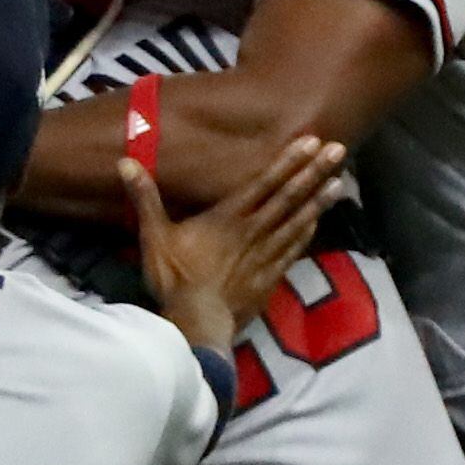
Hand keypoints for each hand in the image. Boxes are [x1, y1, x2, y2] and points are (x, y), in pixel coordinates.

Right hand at [130, 135, 349, 348]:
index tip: (311, 141)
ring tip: (339, 181)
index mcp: (227, 218)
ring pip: (297, 221)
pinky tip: (318, 221)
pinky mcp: (271, 277)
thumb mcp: (154, 236)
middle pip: (288, 196)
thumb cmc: (175, 279)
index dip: (287, 160)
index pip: (263, 183)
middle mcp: (253, 231)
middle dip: (313, 172)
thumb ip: (145, 198)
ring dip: (318, 200)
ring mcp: (266, 255)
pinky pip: (294, 250)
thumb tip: (125, 161)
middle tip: (338, 151)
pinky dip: (307, 233)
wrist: (197, 324)